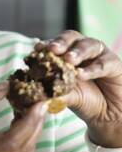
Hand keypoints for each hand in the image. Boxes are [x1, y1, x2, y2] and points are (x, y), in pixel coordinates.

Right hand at [0, 83, 47, 151]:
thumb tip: (6, 86)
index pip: (9, 142)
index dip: (28, 122)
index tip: (39, 102)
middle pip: (20, 150)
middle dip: (34, 125)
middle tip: (40, 100)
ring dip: (30, 130)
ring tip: (31, 105)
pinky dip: (20, 135)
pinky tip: (19, 116)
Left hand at [35, 30, 121, 147]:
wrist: (107, 114)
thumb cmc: (83, 99)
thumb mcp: (66, 96)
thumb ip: (54, 93)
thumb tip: (36, 95)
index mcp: (65, 52)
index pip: (54, 43)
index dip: (45, 45)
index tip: (37, 50)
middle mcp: (80, 48)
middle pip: (70, 37)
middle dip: (60, 42)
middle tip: (52, 50)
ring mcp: (98, 53)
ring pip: (88, 45)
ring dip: (77, 52)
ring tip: (68, 60)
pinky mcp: (113, 63)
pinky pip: (103, 62)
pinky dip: (92, 68)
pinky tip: (82, 75)